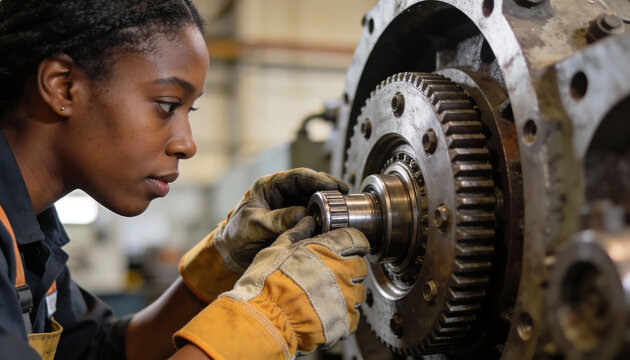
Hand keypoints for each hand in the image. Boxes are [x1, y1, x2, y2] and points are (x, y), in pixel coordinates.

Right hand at [174, 217, 368, 358]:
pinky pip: (353, 316)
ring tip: (324, 297)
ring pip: (358, 292)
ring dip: (346, 292)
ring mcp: (346, 299)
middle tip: (330, 275)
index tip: (347, 248)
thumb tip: (307, 221)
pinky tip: (324, 314)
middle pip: (360, 266)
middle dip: (349, 269)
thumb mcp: (277, 249)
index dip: (352, 243)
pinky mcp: (346, 321)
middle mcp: (343, 272)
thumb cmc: (267, 282)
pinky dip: (342, 315)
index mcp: (329, 249)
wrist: (264, 319)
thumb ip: (297, 233)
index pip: (356, 239)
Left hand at [178, 168, 347, 302]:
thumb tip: (302, 215)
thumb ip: (277, 220)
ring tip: (344, 210)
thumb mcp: (254, 225)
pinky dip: (325, 221)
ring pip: (315, 201)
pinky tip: (335, 224)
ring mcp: (291, 208)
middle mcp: (284, 194)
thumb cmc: (236, 235)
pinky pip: (314, 218)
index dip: (318, 179)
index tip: (333, 186)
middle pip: (311, 186)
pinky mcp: (297, 223)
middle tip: (345, 195)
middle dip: (329, 190)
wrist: (230, 255)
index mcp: (270, 186)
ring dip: (329, 205)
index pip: (298, 177)